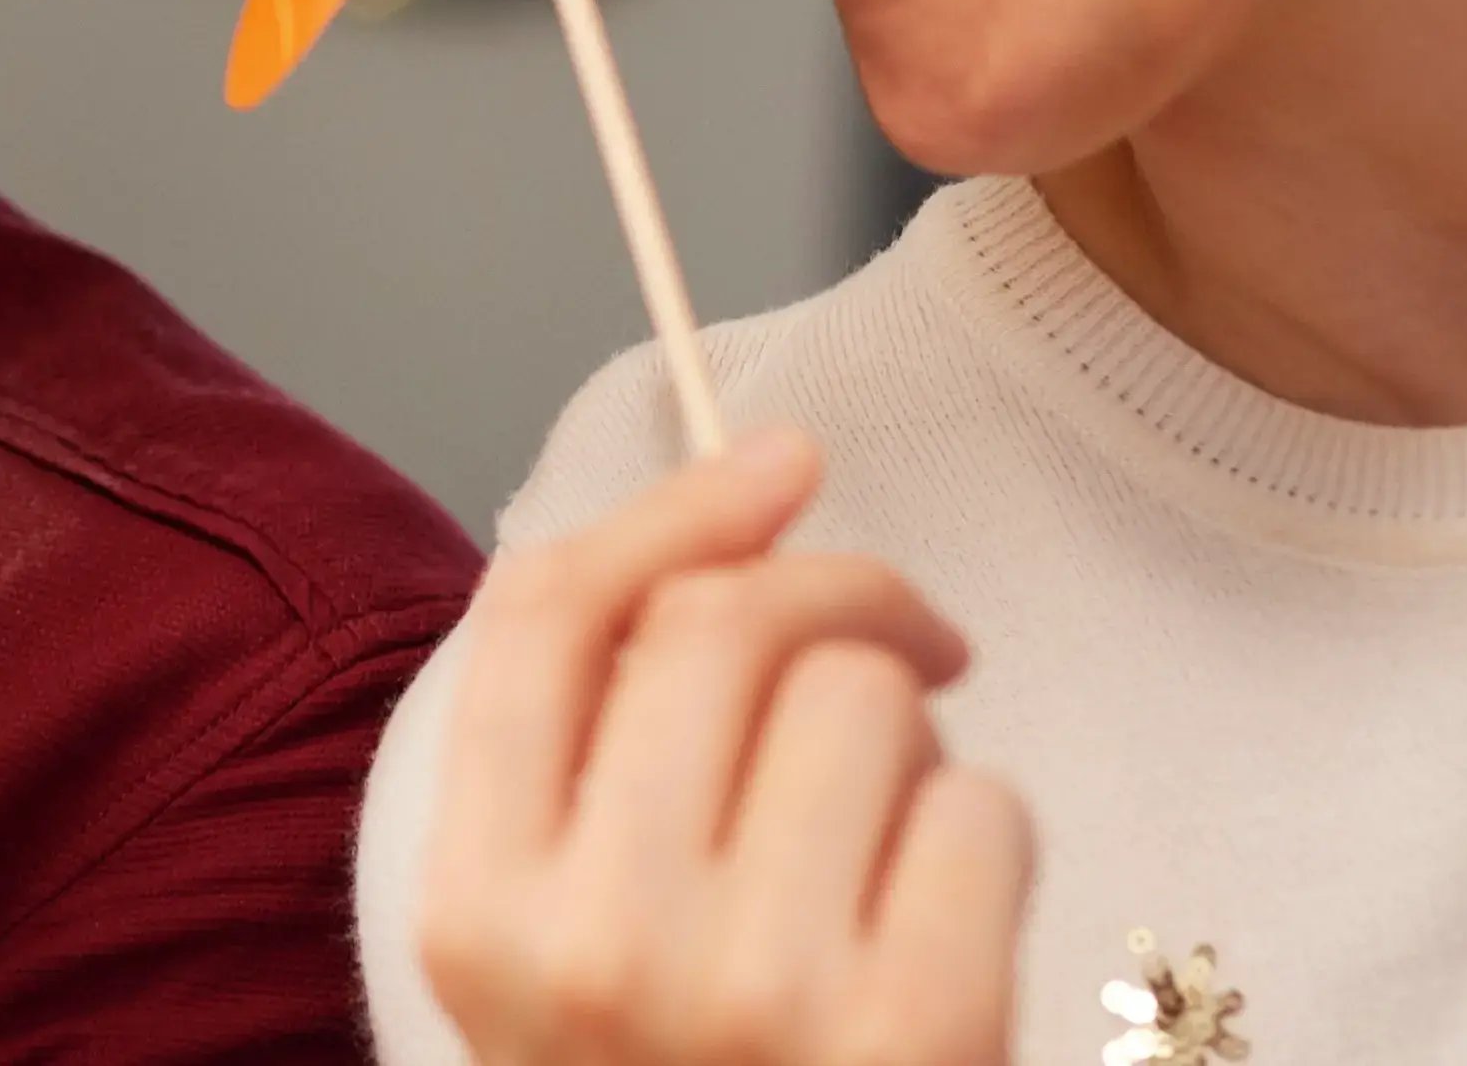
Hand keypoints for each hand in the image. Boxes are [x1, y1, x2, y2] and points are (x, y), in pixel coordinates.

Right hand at [410, 432, 1024, 1065]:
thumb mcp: (572, 953)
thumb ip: (603, 753)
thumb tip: (758, 484)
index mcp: (476, 915)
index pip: (545, 619)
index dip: (674, 503)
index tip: (779, 459)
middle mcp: (594, 948)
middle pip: (723, 629)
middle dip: (844, 595)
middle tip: (907, 643)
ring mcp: (751, 996)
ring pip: (865, 698)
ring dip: (917, 739)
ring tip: (898, 841)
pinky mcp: (913, 1035)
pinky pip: (981, 810)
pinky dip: (990, 843)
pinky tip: (952, 926)